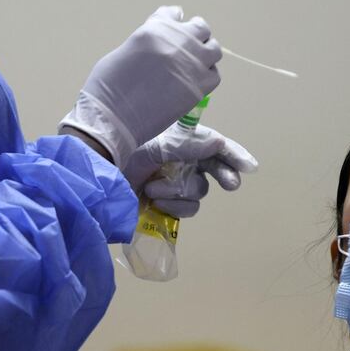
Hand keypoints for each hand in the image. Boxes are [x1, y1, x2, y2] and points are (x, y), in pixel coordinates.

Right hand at [58, 6, 221, 166]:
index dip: (175, 21)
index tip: (176, 26)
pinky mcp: (199, 86)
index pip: (173, 14)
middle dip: (196, 35)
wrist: (114, 116)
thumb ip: (147, 43)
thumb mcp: (125, 50)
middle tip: (190, 47)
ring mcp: (192, 62)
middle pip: (200, 28)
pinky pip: (214, 75)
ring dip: (206, 53)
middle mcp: (178, 40)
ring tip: (196, 64)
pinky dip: (207, 75)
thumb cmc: (109, 86)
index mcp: (155, 28)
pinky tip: (196, 81)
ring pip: (213, 49)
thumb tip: (159, 49)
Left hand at [123, 123, 257, 216]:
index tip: (249, 167)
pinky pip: (187, 209)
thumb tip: (218, 142)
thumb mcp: (158, 143)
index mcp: (184, 141)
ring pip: (199, 192)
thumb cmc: (126, 152)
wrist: (100, 177)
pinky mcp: (169, 205)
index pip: (217, 146)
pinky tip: (155, 200)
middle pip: (217, 170)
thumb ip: (189, 144)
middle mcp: (185, 162)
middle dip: (225, 176)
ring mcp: (177, 184)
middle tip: (231, 184)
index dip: (235, 156)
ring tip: (155, 187)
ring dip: (179, 190)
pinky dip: (173, 205)